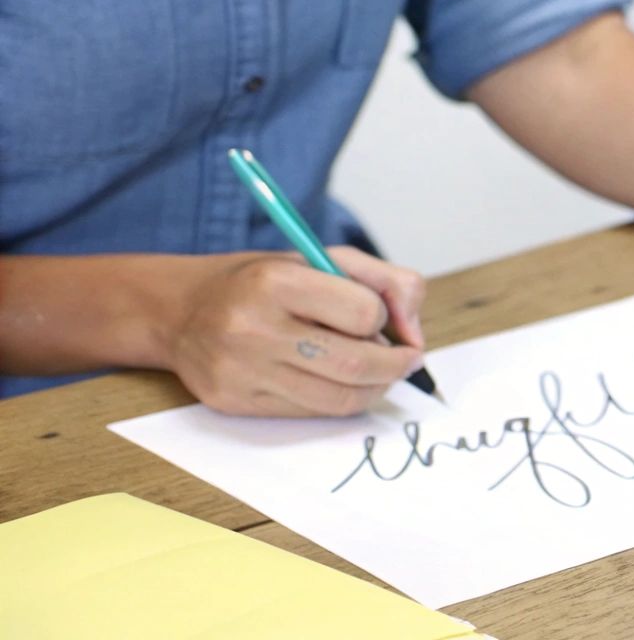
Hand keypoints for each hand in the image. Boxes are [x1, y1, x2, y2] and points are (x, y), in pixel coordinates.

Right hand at [159, 247, 427, 416]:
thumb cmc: (264, 281)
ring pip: (338, 398)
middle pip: (356, 365)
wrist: (181, 310)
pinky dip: (339, 401)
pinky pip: (309, 413)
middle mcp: (253, 329)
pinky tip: (341, 382)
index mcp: (277, 282)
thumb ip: (386, 282)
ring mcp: (241, 371)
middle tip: (407, 359)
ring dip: (375, 389)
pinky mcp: (234, 402)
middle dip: (396, 365)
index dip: (385, 318)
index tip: (384, 319)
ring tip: (380, 373)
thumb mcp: (322, 257)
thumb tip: (414, 333)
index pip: (364, 313)